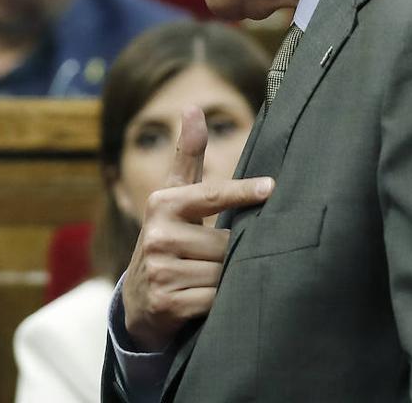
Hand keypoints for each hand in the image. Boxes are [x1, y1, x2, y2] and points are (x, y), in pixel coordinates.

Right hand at [120, 107, 273, 351]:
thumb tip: (193, 107)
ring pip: (222, 273)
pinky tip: (201, 300)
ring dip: (224, 280)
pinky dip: (216, 303)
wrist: (140, 299)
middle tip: (214, 259)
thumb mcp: (175, 197)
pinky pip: (213, 300)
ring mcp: (159, 270)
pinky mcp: (166, 302)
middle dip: (230, 253)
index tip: (270, 187)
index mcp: (162, 204)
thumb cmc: (169, 237)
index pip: (210, 195)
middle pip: (226, 243)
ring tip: (205, 278)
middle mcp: (157, 235)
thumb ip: (188, 156)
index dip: (241, 192)